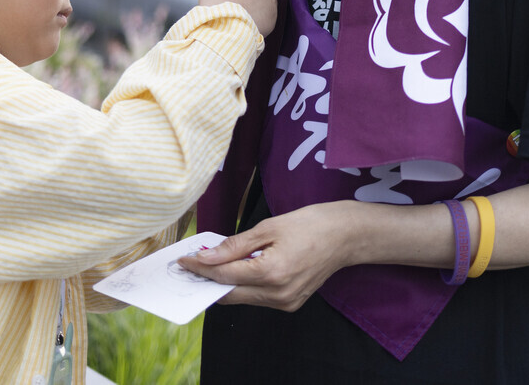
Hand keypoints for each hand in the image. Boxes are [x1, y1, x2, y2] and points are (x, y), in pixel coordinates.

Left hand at [177, 202, 358, 310]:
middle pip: (230, 292)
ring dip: (226, 281)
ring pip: (243, 297)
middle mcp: (278, 294)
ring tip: (215, 262)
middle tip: (192, 263)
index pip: (224, 275)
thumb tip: (206, 257)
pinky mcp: (290, 303)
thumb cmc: (309, 224)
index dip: (200, 267)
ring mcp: (285, 302)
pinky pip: (257, 298)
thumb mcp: (268, 227)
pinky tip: (240, 268)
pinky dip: (244, 284)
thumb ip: (235, 245)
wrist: (345, 237)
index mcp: (272, 272)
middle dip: (209, 278)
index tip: (183, 260)